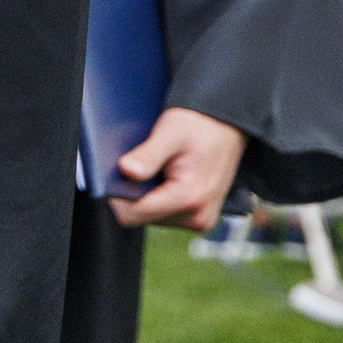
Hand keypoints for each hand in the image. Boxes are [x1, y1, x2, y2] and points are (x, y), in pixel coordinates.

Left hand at [110, 104, 247, 230]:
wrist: (229, 123)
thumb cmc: (199, 123)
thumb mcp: (170, 131)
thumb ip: (148, 155)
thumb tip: (125, 171)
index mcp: (189, 198)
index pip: (133, 214)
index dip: (116, 195)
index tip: (113, 173)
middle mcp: (198, 217)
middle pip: (142, 216)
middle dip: (135, 192)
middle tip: (142, 163)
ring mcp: (201, 220)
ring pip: (152, 216)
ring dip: (148, 194)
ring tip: (160, 166)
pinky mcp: (200, 217)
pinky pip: (166, 213)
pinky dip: (160, 196)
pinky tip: (168, 174)